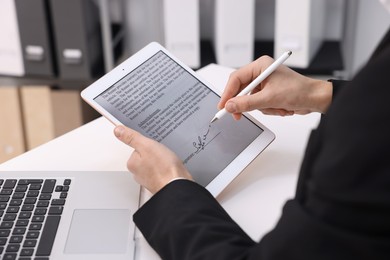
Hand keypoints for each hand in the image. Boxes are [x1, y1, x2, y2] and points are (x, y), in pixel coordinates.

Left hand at [114, 125, 192, 193]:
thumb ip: (132, 137)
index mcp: (132, 163)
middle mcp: (138, 173)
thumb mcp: (147, 146)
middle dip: (155, 153)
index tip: (154, 146)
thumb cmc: (164, 168)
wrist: (178, 185)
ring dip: (162, 161)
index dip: (148, 144)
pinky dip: (166, 168)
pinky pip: (162, 170)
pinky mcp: (159, 182)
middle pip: (146, 155)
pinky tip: (172, 167)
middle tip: (163, 154)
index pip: (138, 147)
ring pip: (154, 163)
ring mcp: (149, 179)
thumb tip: (118, 130)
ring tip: (168, 161)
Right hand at [218, 55, 332, 119]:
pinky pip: (259, 104)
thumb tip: (230, 106)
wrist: (315, 99)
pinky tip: (280, 108)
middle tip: (238, 115)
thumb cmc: (299, 91)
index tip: (223, 106)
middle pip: (241, 90)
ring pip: (250, 100)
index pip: (236, 78)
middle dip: (245, 104)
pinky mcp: (269, 93)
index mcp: (261, 66)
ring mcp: (265, 84)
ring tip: (277, 107)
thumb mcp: (270, 98)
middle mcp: (261, 73)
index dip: (228, 93)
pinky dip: (268, 109)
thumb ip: (247, 103)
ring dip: (262, 108)